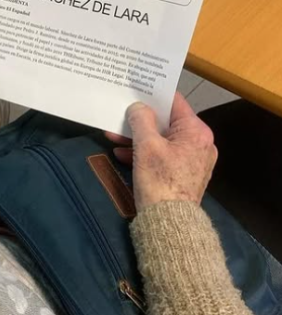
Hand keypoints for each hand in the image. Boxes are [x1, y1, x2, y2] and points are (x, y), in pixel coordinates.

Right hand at [105, 93, 217, 210]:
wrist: (169, 224)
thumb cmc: (160, 181)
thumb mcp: (146, 146)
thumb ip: (141, 120)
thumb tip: (138, 107)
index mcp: (196, 132)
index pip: (174, 102)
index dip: (153, 95)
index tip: (134, 90)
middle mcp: (200, 143)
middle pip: (167, 122)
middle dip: (140, 120)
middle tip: (119, 115)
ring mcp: (193, 160)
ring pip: (162, 140)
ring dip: (139, 138)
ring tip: (114, 136)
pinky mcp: (183, 174)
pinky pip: (163, 155)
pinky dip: (145, 153)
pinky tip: (123, 155)